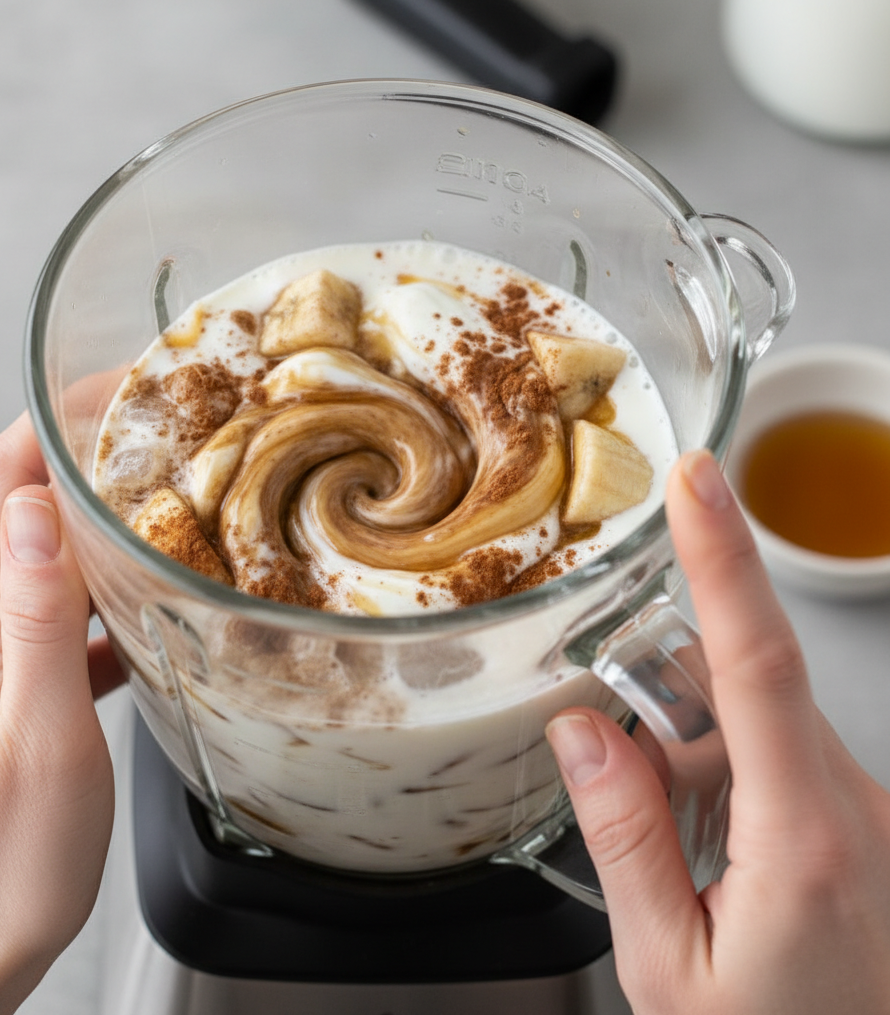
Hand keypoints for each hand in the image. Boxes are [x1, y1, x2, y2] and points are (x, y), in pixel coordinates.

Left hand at [0, 414, 124, 1014]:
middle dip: (80, 463)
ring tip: (157, 517)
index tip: (108, 384)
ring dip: (88, 531)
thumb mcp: (42, 742)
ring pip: (33, 570)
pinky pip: (41, 629)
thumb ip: (40, 620)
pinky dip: (86, 603)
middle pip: (17, 516)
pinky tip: (131, 624)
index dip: (50, 422)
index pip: (4, 489)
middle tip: (153, 443)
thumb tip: (39, 511)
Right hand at [547, 450, 889, 1013]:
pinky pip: (772, 753)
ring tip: (680, 861)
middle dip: (662, 706)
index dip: (724, 557)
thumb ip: (623, 838)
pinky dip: (717, 778)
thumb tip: (582, 731)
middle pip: (736, 688)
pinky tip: (709, 855)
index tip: (698, 479)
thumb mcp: (670, 964)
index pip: (759, 661)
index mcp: (802, 839)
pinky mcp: (855, 814)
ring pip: (748, 721)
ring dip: (687, 756)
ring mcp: (860, 807)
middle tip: (629, 792)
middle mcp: (849, 805)